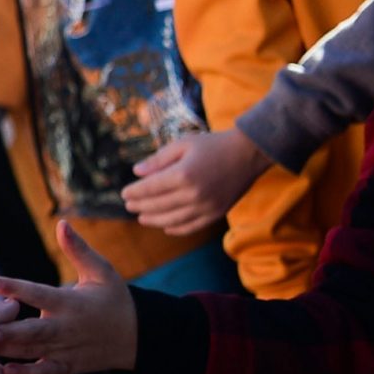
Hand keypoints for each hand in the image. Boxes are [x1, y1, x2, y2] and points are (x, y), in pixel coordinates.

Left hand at [0, 223, 137, 373]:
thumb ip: (78, 250)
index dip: (15, 288)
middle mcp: (66, 327)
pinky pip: (46, 372)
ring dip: (8, 351)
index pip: (39, 293)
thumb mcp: (102, 272)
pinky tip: (6, 372)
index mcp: (71, 302)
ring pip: (34, 351)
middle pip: (34, 331)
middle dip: (10, 332)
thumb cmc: (115, 299)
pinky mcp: (68, 367)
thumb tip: (61, 223)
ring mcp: (66, 350)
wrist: (140, 338)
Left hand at [124, 129, 265, 233]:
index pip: (150, 188)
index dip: (134, 192)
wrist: (249, 153)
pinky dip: (176, 229)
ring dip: (154, 220)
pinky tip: (166, 227)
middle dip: (140, 206)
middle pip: (158, 205)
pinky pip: (192, 226)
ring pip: (173, 220)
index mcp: (183, 175)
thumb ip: (159, 160)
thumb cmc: (213, 145)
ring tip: (142, 218)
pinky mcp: (217, 213)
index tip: (124, 193)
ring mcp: (207, 207)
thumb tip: (136, 172)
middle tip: (129, 205)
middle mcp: (194, 194)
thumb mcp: (183, 144)